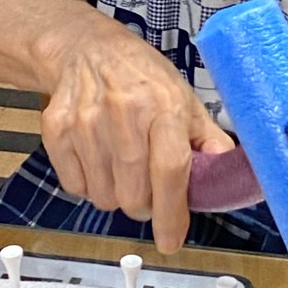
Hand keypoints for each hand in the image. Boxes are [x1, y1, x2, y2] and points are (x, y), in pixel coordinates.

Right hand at [38, 16, 233, 252]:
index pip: (170, 170)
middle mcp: (124, 112)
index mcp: (164, 105)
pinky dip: (90, 184)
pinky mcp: (57, 130)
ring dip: (116, 194)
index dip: (171, 213)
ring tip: (122, 164)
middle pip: (134, 195)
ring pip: (104, 198)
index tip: (172, 239)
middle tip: (148, 186)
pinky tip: (98, 156)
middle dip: (145, 205)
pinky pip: (76, 187)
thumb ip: (207, 139)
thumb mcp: (184, 97)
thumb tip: (230, 175)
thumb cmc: (141, 75)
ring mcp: (86, 122)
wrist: (86, 49)